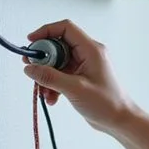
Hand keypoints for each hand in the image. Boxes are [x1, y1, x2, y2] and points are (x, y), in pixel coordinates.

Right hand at [22, 19, 135, 133]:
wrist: (119, 120)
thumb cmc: (106, 103)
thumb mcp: (75, 89)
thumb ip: (50, 77)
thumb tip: (29, 68)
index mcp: (91, 50)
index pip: (66, 28)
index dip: (46, 31)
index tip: (31, 42)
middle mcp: (88, 54)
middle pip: (58, 46)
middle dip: (43, 60)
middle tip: (31, 70)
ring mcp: (84, 66)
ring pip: (57, 63)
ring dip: (47, 77)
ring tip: (44, 92)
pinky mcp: (81, 77)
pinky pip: (61, 75)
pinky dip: (53, 85)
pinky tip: (52, 99)